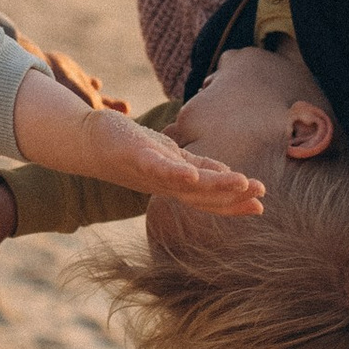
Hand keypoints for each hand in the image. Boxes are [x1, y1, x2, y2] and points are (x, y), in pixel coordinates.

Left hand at [13, 72, 263, 213]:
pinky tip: (189, 175)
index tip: (261, 206)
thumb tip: (230, 174)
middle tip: (260, 196)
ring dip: (213, 185)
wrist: (87, 142)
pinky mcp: (135, 155)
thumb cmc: (131, 149)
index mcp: (176, 183)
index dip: (234, 203)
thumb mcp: (171, 158)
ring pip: (185, 182)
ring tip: (240, 182)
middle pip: (202, 193)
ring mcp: (150, 171)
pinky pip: (155, 167)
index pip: (210, 196)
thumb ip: (199, 168)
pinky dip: (172, 173)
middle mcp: (165, 183)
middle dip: (232, 196)